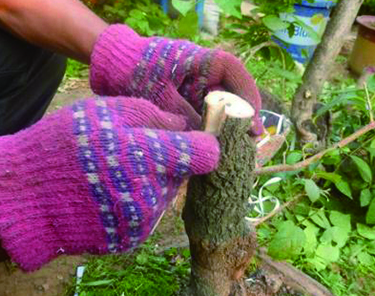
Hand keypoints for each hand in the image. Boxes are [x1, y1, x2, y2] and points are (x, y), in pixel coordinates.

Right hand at [0, 96, 219, 270]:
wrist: (26, 195)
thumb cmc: (64, 144)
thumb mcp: (107, 111)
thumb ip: (155, 115)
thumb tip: (187, 125)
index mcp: (144, 156)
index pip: (204, 154)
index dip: (205, 144)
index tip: (197, 139)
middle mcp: (148, 194)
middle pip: (182, 174)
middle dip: (167, 161)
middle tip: (134, 153)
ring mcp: (140, 221)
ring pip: (166, 193)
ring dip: (151, 182)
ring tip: (117, 174)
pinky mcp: (131, 239)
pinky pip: (149, 214)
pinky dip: (137, 202)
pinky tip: (111, 194)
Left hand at [89, 25, 262, 134]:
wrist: (109, 69)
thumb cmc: (133, 74)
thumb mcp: (159, 97)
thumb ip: (185, 117)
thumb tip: (209, 141)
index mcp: (198, 60)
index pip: (232, 70)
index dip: (247, 92)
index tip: (253, 117)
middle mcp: (201, 72)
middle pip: (232, 90)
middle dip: (242, 114)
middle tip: (251, 138)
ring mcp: (195, 86)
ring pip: (221, 104)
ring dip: (228, 124)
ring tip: (238, 145)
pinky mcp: (187, 99)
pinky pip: (206, 113)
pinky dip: (211, 127)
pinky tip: (215, 144)